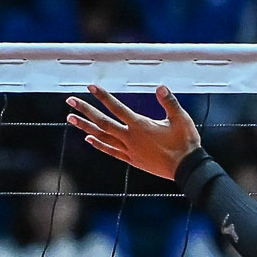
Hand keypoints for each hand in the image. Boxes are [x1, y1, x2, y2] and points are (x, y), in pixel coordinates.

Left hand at [66, 84, 202, 180]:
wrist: (187, 169)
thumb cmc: (185, 143)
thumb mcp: (180, 119)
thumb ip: (169, 102)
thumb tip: (160, 87)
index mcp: (141, 126)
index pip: (117, 108)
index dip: (103, 97)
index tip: (91, 87)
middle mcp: (130, 138)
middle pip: (102, 122)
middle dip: (85, 110)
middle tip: (70, 101)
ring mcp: (129, 151)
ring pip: (102, 137)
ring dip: (85, 127)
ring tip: (70, 118)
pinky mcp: (132, 160)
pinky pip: (110, 151)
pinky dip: (98, 144)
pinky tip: (88, 138)